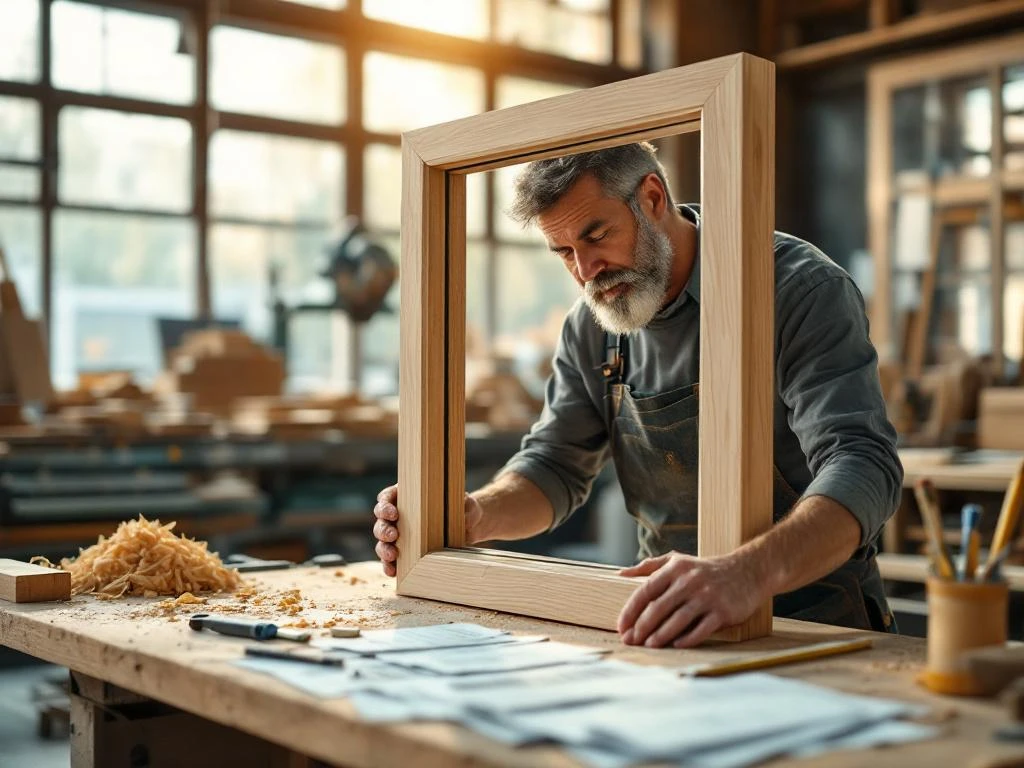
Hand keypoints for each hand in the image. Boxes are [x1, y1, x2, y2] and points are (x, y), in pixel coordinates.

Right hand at [372, 485, 484, 576]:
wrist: (469, 528)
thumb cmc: (464, 508)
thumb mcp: (468, 504)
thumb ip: (467, 505)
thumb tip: (465, 514)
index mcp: (407, 497)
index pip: (387, 498)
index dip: (385, 505)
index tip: (394, 514)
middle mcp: (399, 516)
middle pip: (381, 521)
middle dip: (383, 529)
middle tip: (393, 535)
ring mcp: (400, 536)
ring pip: (382, 542)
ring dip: (383, 549)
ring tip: (392, 555)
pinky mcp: (405, 553)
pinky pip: (391, 560)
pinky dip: (389, 566)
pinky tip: (392, 571)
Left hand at [616, 551, 767, 647]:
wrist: (747, 571)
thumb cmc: (705, 569)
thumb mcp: (678, 560)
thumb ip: (650, 566)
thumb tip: (621, 575)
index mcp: (675, 568)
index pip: (646, 590)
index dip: (631, 610)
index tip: (621, 626)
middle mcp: (690, 581)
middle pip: (659, 608)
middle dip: (641, 627)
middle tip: (630, 641)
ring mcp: (707, 596)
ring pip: (678, 620)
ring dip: (660, 635)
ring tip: (648, 645)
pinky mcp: (723, 611)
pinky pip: (701, 629)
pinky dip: (687, 639)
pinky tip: (675, 645)